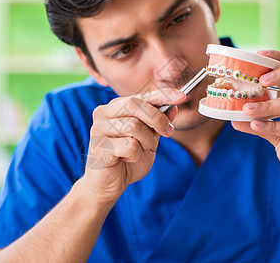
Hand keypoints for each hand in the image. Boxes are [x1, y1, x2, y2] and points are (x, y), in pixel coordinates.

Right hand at [82, 88, 185, 204]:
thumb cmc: (127, 160)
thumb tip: (173, 108)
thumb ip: (158, 123)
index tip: (181, 96)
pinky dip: (136, 155)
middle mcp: (103, 114)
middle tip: (168, 132)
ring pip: (134, 126)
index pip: (140, 95)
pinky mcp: (99, 146)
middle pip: (134, 105)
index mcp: (115, 107)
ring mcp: (98, 129)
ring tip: (141, 151)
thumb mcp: (148, 139)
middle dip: (157, 119)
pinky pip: (129, 146)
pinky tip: (127, 159)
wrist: (108, 185)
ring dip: (146, 142)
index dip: (162, 94)